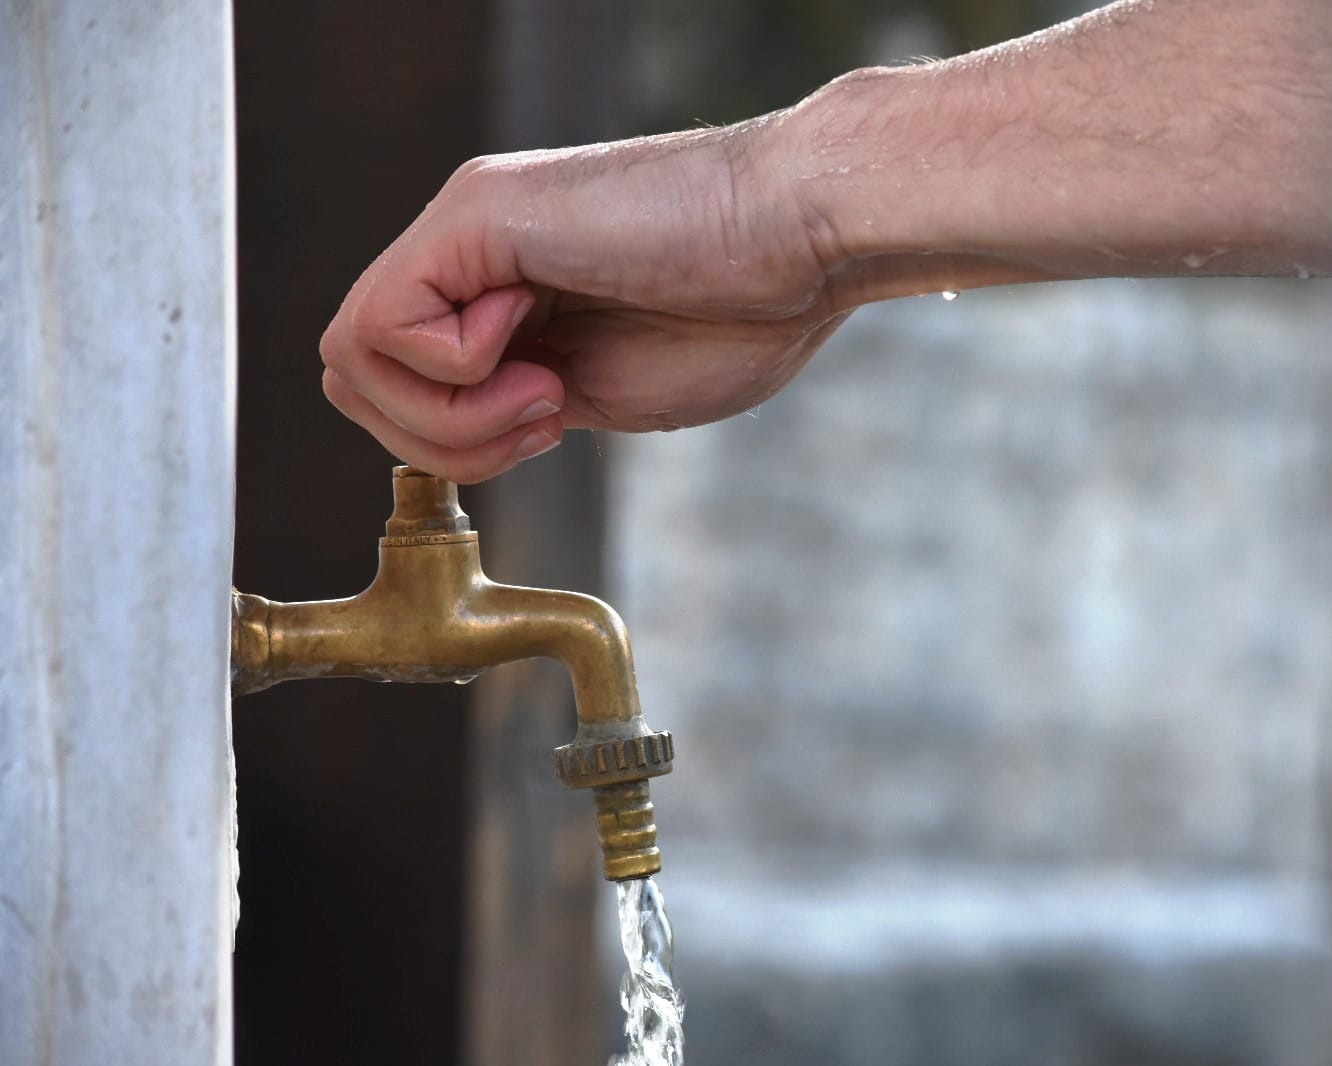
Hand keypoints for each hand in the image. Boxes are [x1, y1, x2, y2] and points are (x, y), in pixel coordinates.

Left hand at [319, 118, 845, 482]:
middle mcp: (464, 255)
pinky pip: (380, 327)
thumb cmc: (740, 317)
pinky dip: (455, 375)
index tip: (547, 429)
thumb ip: (517, 407)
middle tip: (539, 416)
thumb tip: (456, 434)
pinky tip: (537, 353)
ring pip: (350, 358)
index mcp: (497, 295)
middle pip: (353, 375)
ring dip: (449, 416)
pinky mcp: (472, 215)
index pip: (394, 384)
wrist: (802, 241)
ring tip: (545, 390)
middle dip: (436, 437)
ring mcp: (462, 230)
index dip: (451, 442)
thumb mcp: (601, 391)